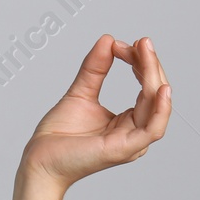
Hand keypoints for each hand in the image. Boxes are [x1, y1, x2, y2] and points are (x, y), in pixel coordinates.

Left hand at [20, 34, 170, 191]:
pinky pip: (153, 129)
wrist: (39, 159)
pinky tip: (160, 88)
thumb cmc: (58, 135)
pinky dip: (161, 109)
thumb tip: (108, 40)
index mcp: (128, 121)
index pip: (146, 88)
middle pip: (154, 94)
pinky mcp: (125, 149)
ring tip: (145, 52)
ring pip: (156, 106)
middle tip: (141, 42)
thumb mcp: (80, 93)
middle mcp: (135, 132)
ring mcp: (132, 142)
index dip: (141, 63)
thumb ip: (95, 69)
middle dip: (149, 65)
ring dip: (154, 77)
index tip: (126, 44)